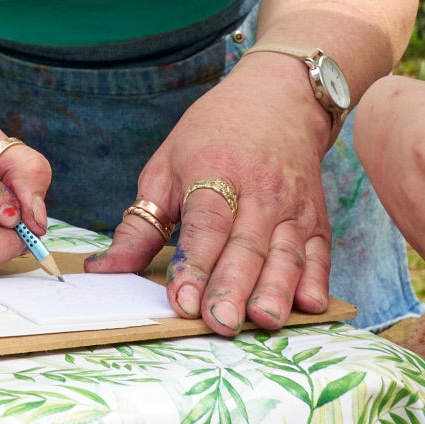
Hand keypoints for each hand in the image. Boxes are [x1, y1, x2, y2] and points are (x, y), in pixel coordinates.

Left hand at [89, 57, 334, 334]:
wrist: (278, 99)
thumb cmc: (213, 136)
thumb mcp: (166, 167)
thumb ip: (139, 225)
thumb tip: (104, 269)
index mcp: (215, 172)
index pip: (205, 224)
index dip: (195, 264)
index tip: (182, 301)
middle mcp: (259, 190)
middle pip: (246, 245)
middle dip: (232, 287)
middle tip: (219, 324)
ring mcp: (292, 206)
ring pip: (285, 254)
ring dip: (275, 291)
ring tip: (263, 322)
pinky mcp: (316, 220)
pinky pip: (319, 254)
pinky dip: (317, 281)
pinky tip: (310, 306)